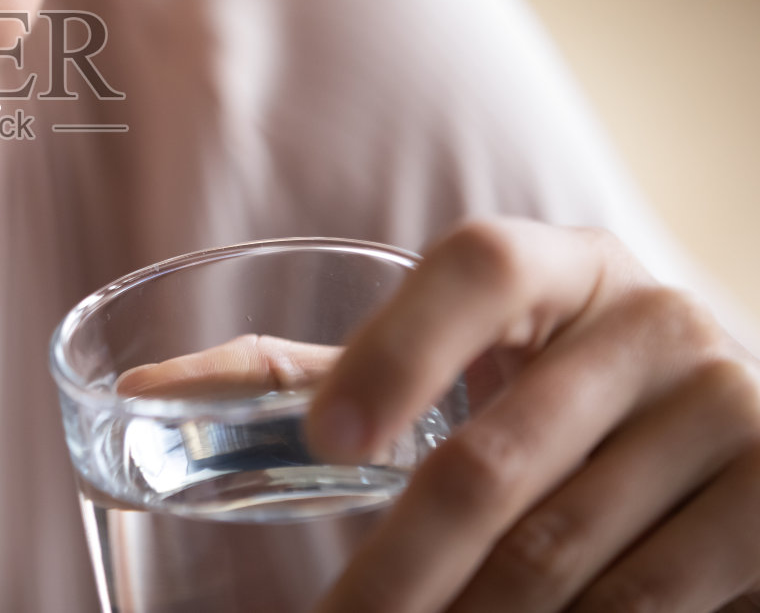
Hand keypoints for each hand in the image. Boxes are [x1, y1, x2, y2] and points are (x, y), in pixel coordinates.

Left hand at [305, 218, 759, 612]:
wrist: (738, 459)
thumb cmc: (559, 407)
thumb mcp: (467, 368)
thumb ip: (323, 375)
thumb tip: (145, 386)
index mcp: (563, 266)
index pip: (479, 270)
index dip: (397, 349)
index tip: (324, 436)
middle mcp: (656, 320)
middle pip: (496, 456)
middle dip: (397, 573)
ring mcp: (730, 407)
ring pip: (560, 553)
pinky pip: (642, 603)